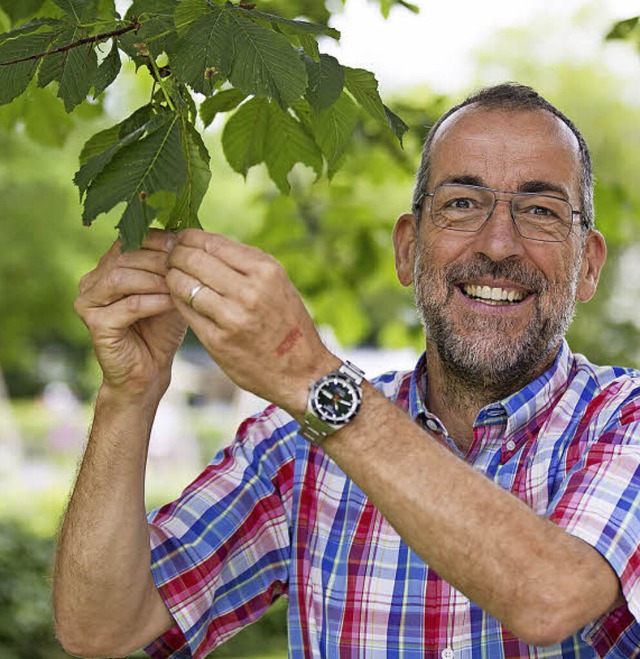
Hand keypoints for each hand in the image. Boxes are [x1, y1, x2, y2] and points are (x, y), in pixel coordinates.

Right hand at [75, 230, 186, 399]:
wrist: (149, 370)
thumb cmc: (161, 329)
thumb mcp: (170, 291)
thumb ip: (173, 266)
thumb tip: (191, 236)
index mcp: (107, 267)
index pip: (130, 240)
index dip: (159, 240)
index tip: (186, 245)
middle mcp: (92, 280)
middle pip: (125, 256)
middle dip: (159, 259)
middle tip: (186, 263)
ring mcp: (89, 302)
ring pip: (122, 277)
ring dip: (155, 278)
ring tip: (179, 283)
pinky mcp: (95, 323)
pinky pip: (128, 305)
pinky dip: (153, 301)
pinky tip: (173, 302)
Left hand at [167, 230, 336, 415]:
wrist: (302, 372)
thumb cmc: (287, 324)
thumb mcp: (277, 284)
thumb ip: (244, 264)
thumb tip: (203, 242)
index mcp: (265, 270)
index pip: (210, 241)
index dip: (186, 238)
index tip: (179, 242)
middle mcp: (250, 290)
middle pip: (192, 258)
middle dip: (173, 255)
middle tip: (168, 259)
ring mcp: (232, 316)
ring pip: (183, 282)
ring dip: (171, 278)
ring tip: (171, 278)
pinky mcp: (217, 340)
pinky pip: (185, 310)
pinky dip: (177, 300)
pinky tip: (179, 299)